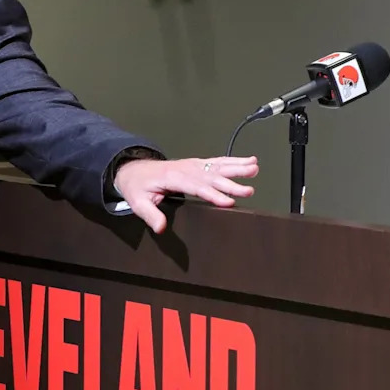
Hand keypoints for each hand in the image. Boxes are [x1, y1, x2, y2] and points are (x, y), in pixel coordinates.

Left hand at [113, 155, 257, 234]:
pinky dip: (234, 161)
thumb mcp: (138, 202)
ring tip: (255, 169)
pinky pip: (218, 162)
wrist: (134, 170)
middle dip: (230, 184)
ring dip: (237, 167)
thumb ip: (150, 214)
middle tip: (248, 190)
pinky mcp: (197, 164)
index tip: (227, 201)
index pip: (195, 187)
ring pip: (217, 166)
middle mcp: (185, 168)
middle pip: (211, 177)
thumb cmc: (138, 187)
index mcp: (172, 178)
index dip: (212, 194)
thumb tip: (161, 227)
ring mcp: (192, 165)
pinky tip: (250, 161)